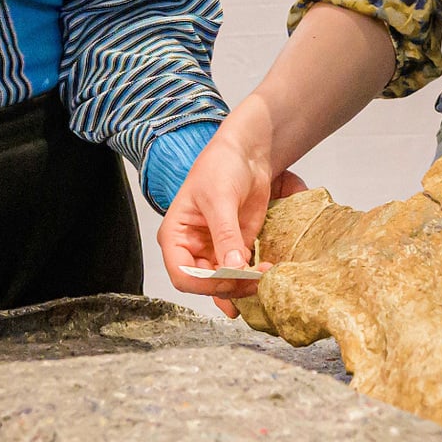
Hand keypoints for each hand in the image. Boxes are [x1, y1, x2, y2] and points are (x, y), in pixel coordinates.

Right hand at [157, 128, 306, 319]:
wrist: (246, 155)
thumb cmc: (220, 167)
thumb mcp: (220, 200)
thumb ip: (225, 235)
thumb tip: (232, 267)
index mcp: (176, 236)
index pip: (182, 274)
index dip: (204, 283)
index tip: (230, 276)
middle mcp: (192, 248)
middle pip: (204, 284)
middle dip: (229, 285)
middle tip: (255, 278)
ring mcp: (214, 251)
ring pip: (224, 283)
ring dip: (243, 286)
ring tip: (264, 276)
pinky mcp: (235, 250)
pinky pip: (240, 274)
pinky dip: (252, 279)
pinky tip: (265, 275)